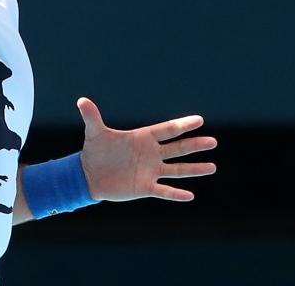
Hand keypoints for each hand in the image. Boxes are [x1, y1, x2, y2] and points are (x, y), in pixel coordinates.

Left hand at [76, 97, 216, 201]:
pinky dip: (176, 194)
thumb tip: (81, 100)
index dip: (182, 125)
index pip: (166, 130)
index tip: (199, 120)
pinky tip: (190, 195)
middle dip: (195, 145)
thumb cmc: (95, 151)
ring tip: (212, 166)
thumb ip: (92, 117)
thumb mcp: (94, 132)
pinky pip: (164, 191)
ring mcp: (150, 171)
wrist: (89, 175)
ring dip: (194, 169)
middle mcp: (150, 154)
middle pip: (177, 148)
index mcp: (142, 138)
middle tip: (213, 141)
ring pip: (176, 170)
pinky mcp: (145, 186)